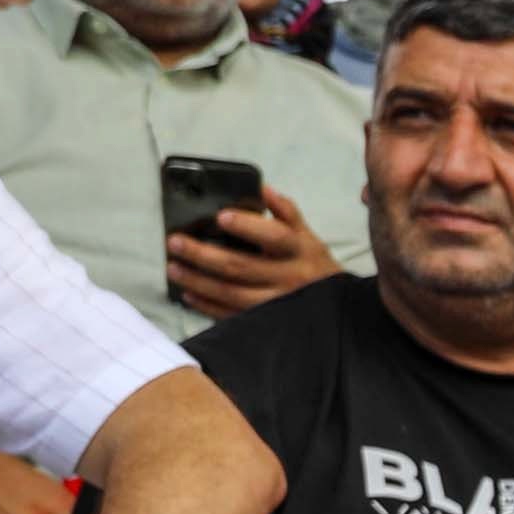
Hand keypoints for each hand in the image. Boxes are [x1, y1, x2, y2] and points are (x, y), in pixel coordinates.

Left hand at [165, 192, 337, 318]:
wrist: (339, 312)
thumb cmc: (315, 268)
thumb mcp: (308, 237)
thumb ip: (286, 212)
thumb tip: (262, 189)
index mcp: (299, 251)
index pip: (274, 236)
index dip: (247, 226)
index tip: (221, 216)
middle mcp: (288, 279)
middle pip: (241, 266)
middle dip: (204, 254)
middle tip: (175, 242)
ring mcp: (277, 304)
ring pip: (231, 293)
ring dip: (199, 281)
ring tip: (173, 268)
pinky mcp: (267, 323)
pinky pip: (233, 316)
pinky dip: (208, 306)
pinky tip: (189, 295)